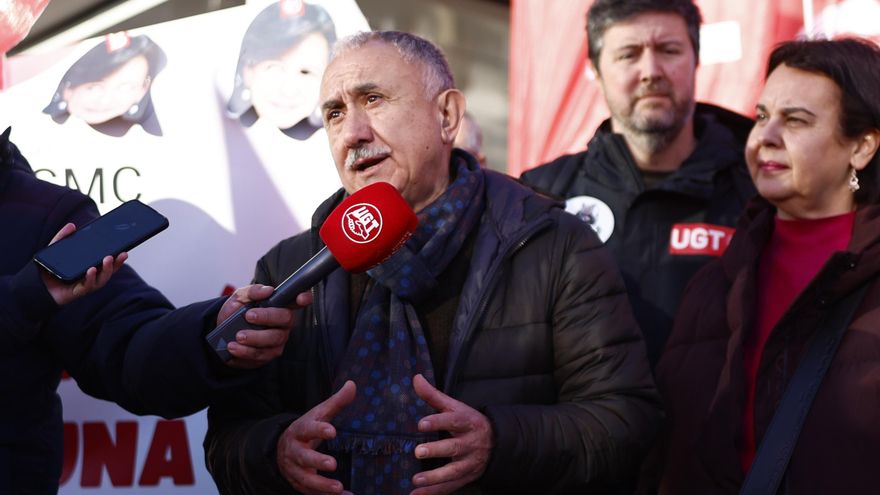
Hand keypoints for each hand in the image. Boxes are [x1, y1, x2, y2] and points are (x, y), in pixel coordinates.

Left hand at [40, 223, 127, 305]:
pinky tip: (91, 269)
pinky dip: (90, 278)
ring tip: (108, 259)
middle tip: (122, 253)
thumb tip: (72, 225)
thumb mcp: (55, 250)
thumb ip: (62, 237)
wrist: (35, 287)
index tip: (125, 249)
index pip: (107, 263)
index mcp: (89, 268)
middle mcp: (90, 278)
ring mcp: (85, 285)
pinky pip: (87, 286)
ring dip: (107, 269)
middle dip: (117, 263)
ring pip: (101, 279)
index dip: (117, 258)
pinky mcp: (77, 292)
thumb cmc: (48, 270)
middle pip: (109, 271)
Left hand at [217, 284, 310, 368]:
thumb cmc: (237, 311)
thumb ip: (252, 292)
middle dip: (267, 317)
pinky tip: (234, 347)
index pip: (297, 301)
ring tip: (238, 336)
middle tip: (248, 316)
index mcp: (280, 306)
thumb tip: (267, 290)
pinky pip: (261, 355)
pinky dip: (246, 351)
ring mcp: (278, 340)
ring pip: (274, 339)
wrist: (222, 333)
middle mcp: (284, 323)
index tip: (300, 298)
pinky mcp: (268, 355)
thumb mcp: (240, 297)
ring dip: (255, 338)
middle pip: (286, 319)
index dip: (304, 298)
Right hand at [276, 380, 356, 494]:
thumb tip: (352, 384)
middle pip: (303, 457)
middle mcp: (294, 452)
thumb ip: (336, 402)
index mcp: (299, 431)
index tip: (332, 431)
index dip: (319, 430)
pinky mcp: (299, 484)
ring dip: (321, 485)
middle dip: (316, 461)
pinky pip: (311, 493)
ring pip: (305, 480)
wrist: (281, 448)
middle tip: (333, 464)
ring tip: (338, 488)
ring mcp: (295, 470)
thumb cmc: (307, 428)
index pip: (308, 429)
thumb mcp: (319, 414)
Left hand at [410, 373, 492, 494]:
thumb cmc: (468, 422)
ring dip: (435, 478)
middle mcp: (469, 444)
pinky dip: (434, 493)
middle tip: (418, 452)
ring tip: (416, 480)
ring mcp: (469, 463)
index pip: (453, 421)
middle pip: (453, 447)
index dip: (438, 421)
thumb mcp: (454, 407)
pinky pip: (450, 487)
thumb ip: (433, 395)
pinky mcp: (466, 477)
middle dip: (437, 450)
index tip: (421, 423)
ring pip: (453, 472)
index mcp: (466, 423)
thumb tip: (416, 378)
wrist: (496, 443)